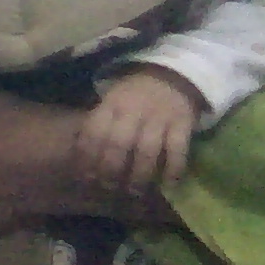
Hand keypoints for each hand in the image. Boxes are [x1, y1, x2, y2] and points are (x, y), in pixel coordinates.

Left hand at [78, 67, 201, 195]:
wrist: (173, 73)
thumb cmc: (135, 93)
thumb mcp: (112, 99)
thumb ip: (99, 122)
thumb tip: (81, 155)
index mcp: (111, 104)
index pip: (93, 132)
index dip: (87, 157)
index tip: (85, 177)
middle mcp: (132, 111)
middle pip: (117, 145)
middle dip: (110, 170)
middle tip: (108, 188)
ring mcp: (159, 117)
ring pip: (146, 151)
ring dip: (139, 175)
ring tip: (133, 192)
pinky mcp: (183, 122)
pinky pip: (177, 149)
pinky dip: (173, 169)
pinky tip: (169, 185)